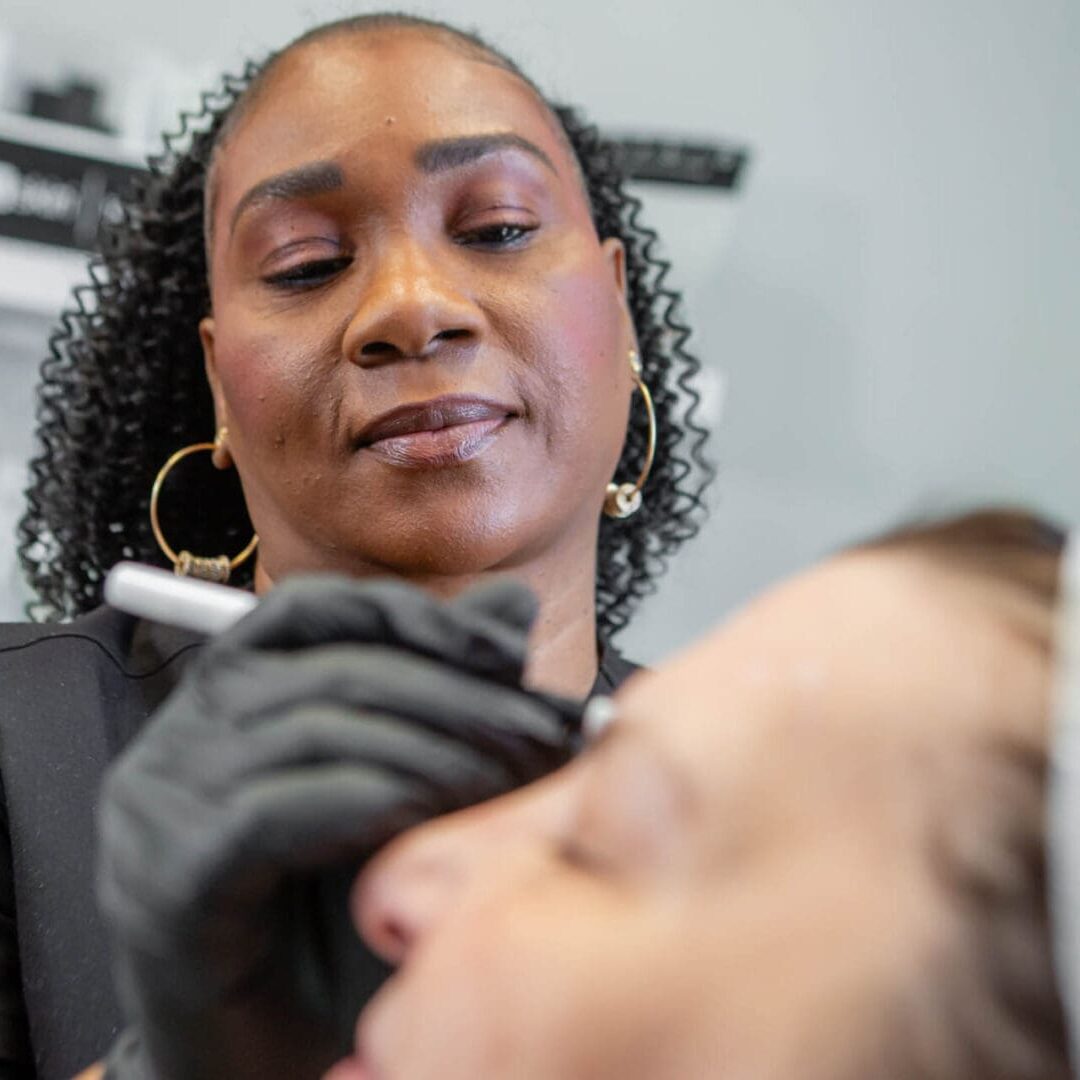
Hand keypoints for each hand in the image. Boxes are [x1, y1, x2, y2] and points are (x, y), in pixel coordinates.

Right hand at [97, 576, 577, 1079]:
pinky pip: (279, 813)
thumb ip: (444, 691)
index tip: (502, 647)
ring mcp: (160, 806)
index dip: (408, 613)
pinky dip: (374, 802)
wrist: (263, 1050)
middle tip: (538, 731)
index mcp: (226, 697)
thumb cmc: (329, 915)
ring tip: (510, 779)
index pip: (311, 610)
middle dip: (454, 695)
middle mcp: (179, 737)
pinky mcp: (167, 881)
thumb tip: (510, 607)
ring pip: (316, 732)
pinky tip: (434, 817)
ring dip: (433, 749)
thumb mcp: (394, 785)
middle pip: (331, 671)